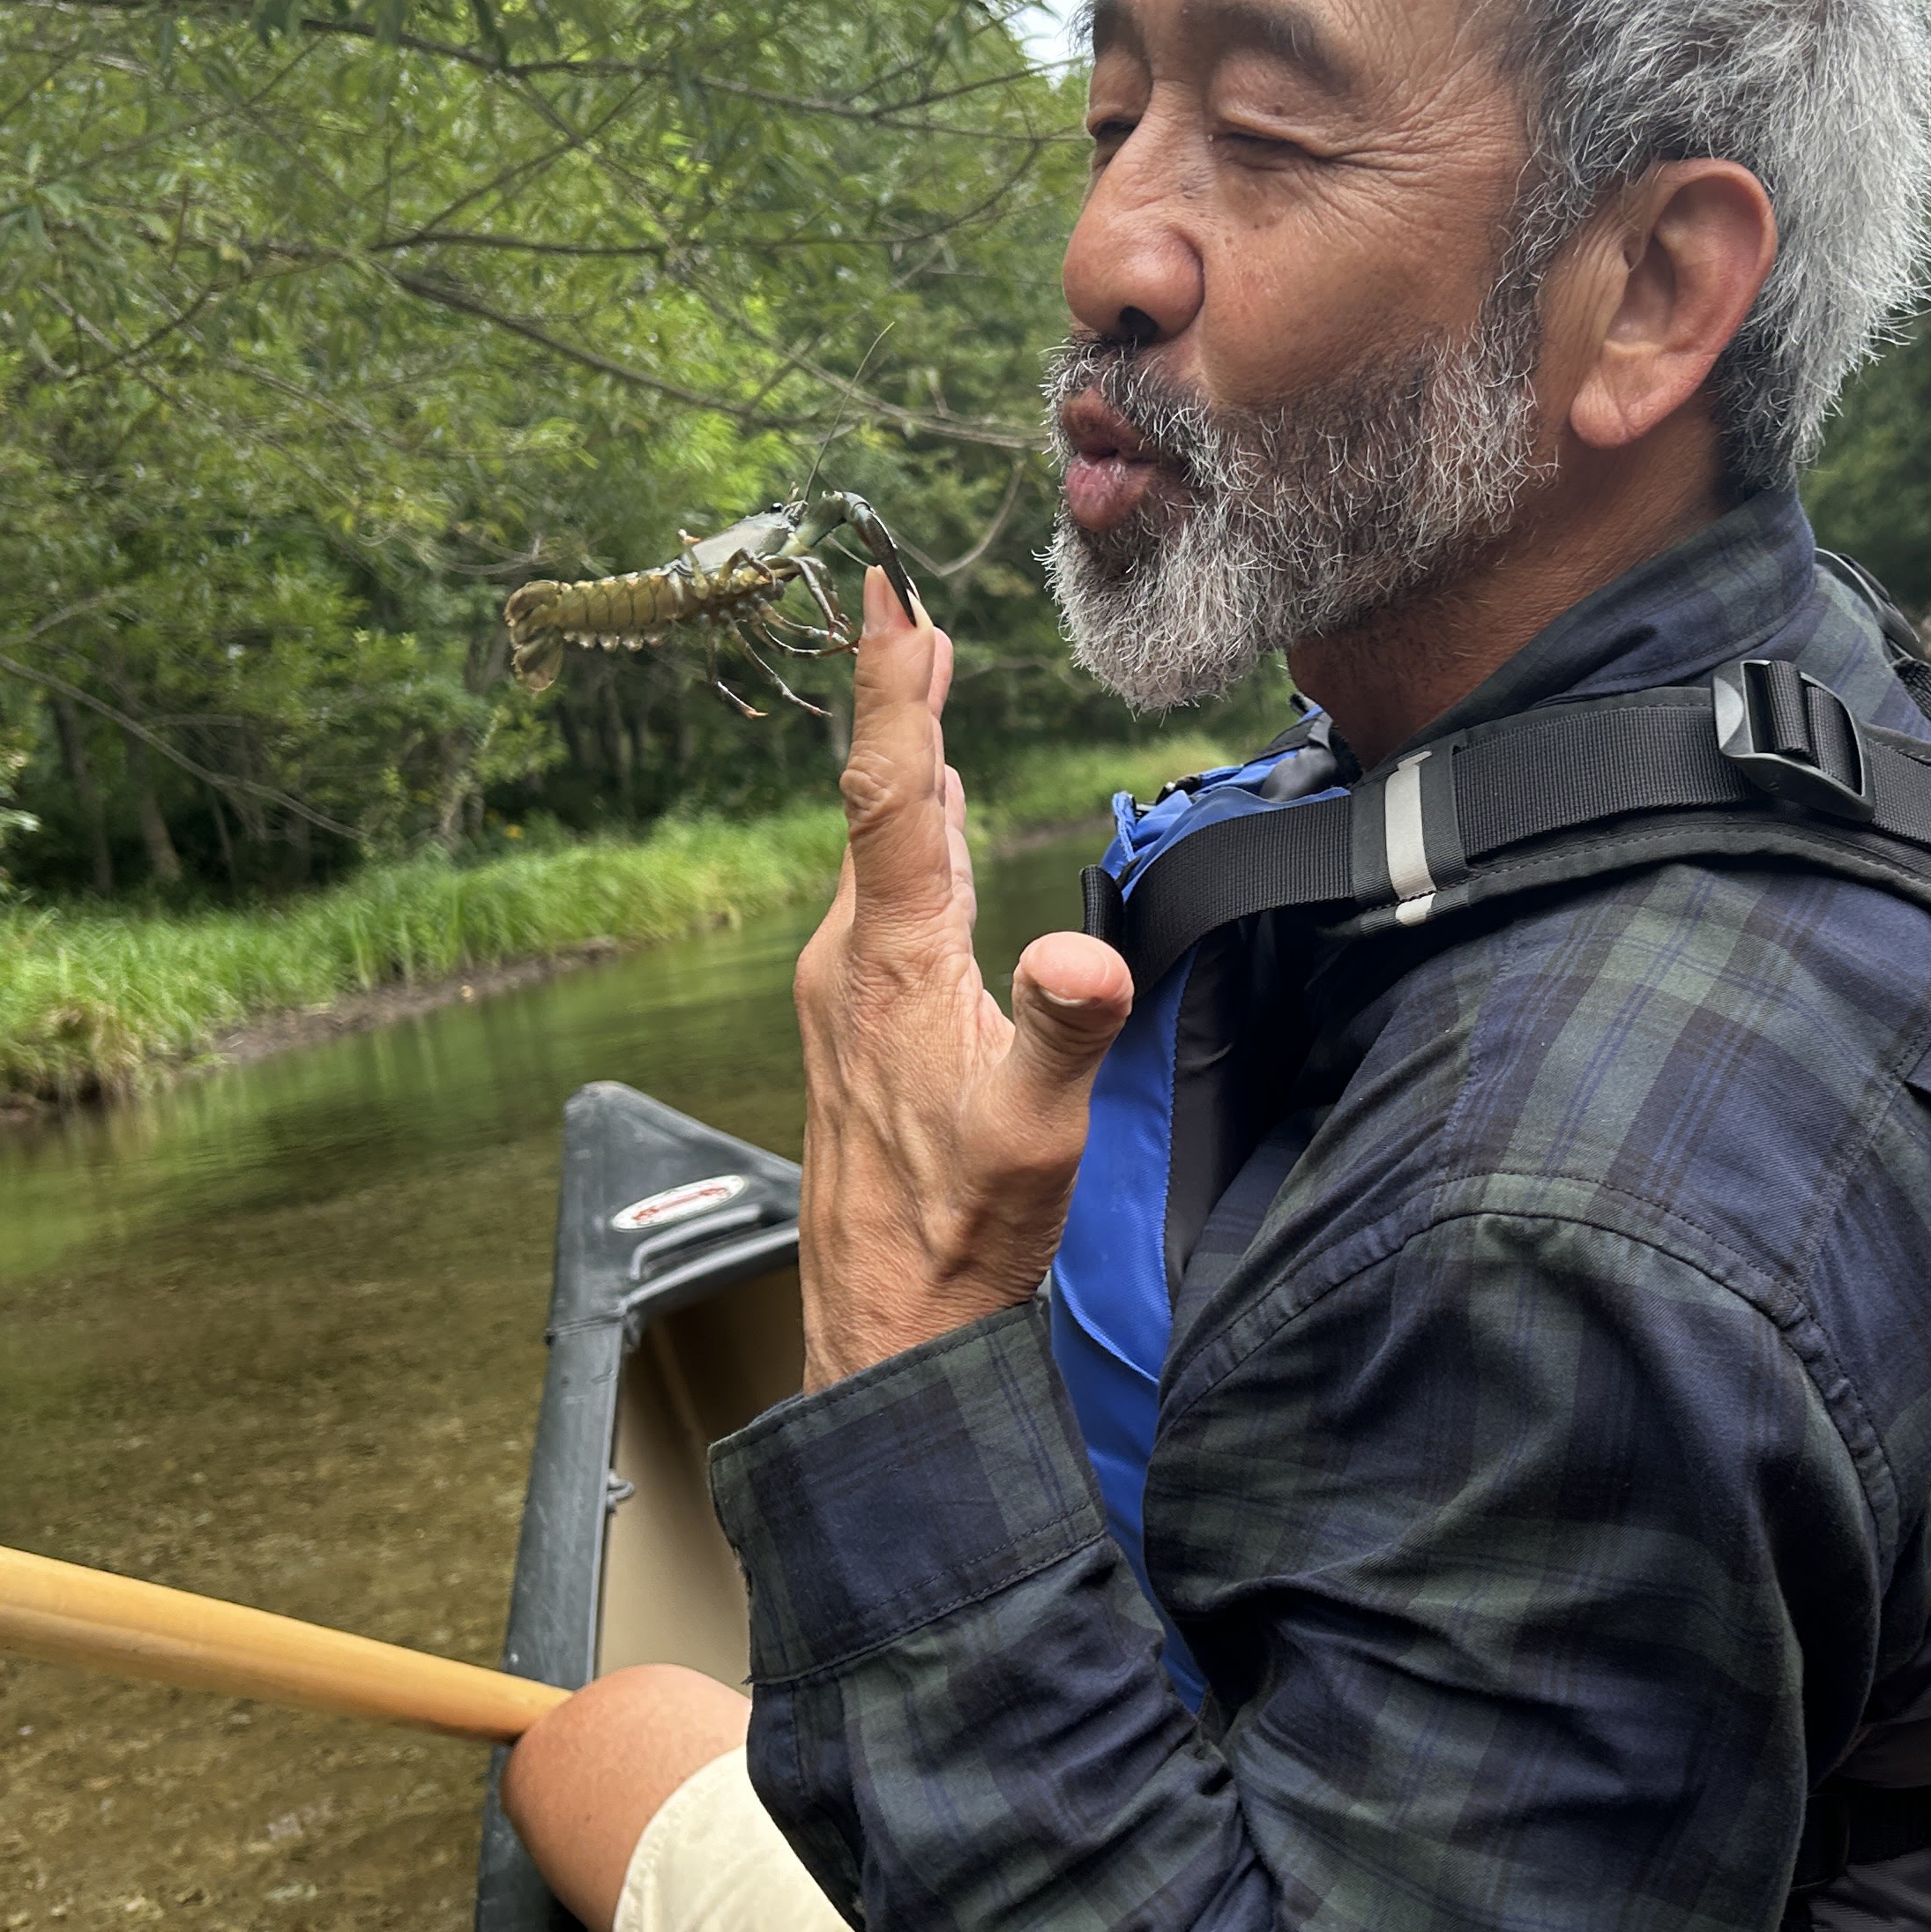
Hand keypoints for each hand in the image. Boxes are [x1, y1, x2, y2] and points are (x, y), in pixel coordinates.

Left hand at [791, 571, 1134, 1390]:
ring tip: (920, 685)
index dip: (892, 690)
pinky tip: (923, 822)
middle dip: (897, 699)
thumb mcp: (1034, 1134)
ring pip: (878, 846)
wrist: (887, 1331)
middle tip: (909, 610)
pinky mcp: (862, 1023)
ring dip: (901, 758)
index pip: (887, 794)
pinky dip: (906, 825)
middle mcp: (849, 962)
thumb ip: (1062, 1033)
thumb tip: (1081, 959)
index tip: (889, 600)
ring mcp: (848, 993)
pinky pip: (885, 891)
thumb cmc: (960, 1234)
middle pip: (873, 800)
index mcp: (887, 963)